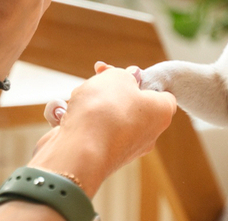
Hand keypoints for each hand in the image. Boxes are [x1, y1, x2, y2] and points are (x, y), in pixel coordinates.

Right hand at [28, 62, 176, 196]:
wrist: (78, 150)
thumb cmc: (104, 111)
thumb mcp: (117, 77)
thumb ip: (125, 74)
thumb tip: (129, 78)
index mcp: (160, 114)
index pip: (162, 94)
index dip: (143, 79)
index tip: (125, 73)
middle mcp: (146, 134)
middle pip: (130, 104)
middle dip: (110, 89)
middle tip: (97, 76)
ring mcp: (122, 148)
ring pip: (106, 116)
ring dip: (90, 103)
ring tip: (79, 99)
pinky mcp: (99, 156)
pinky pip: (89, 131)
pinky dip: (77, 121)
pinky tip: (65, 116)